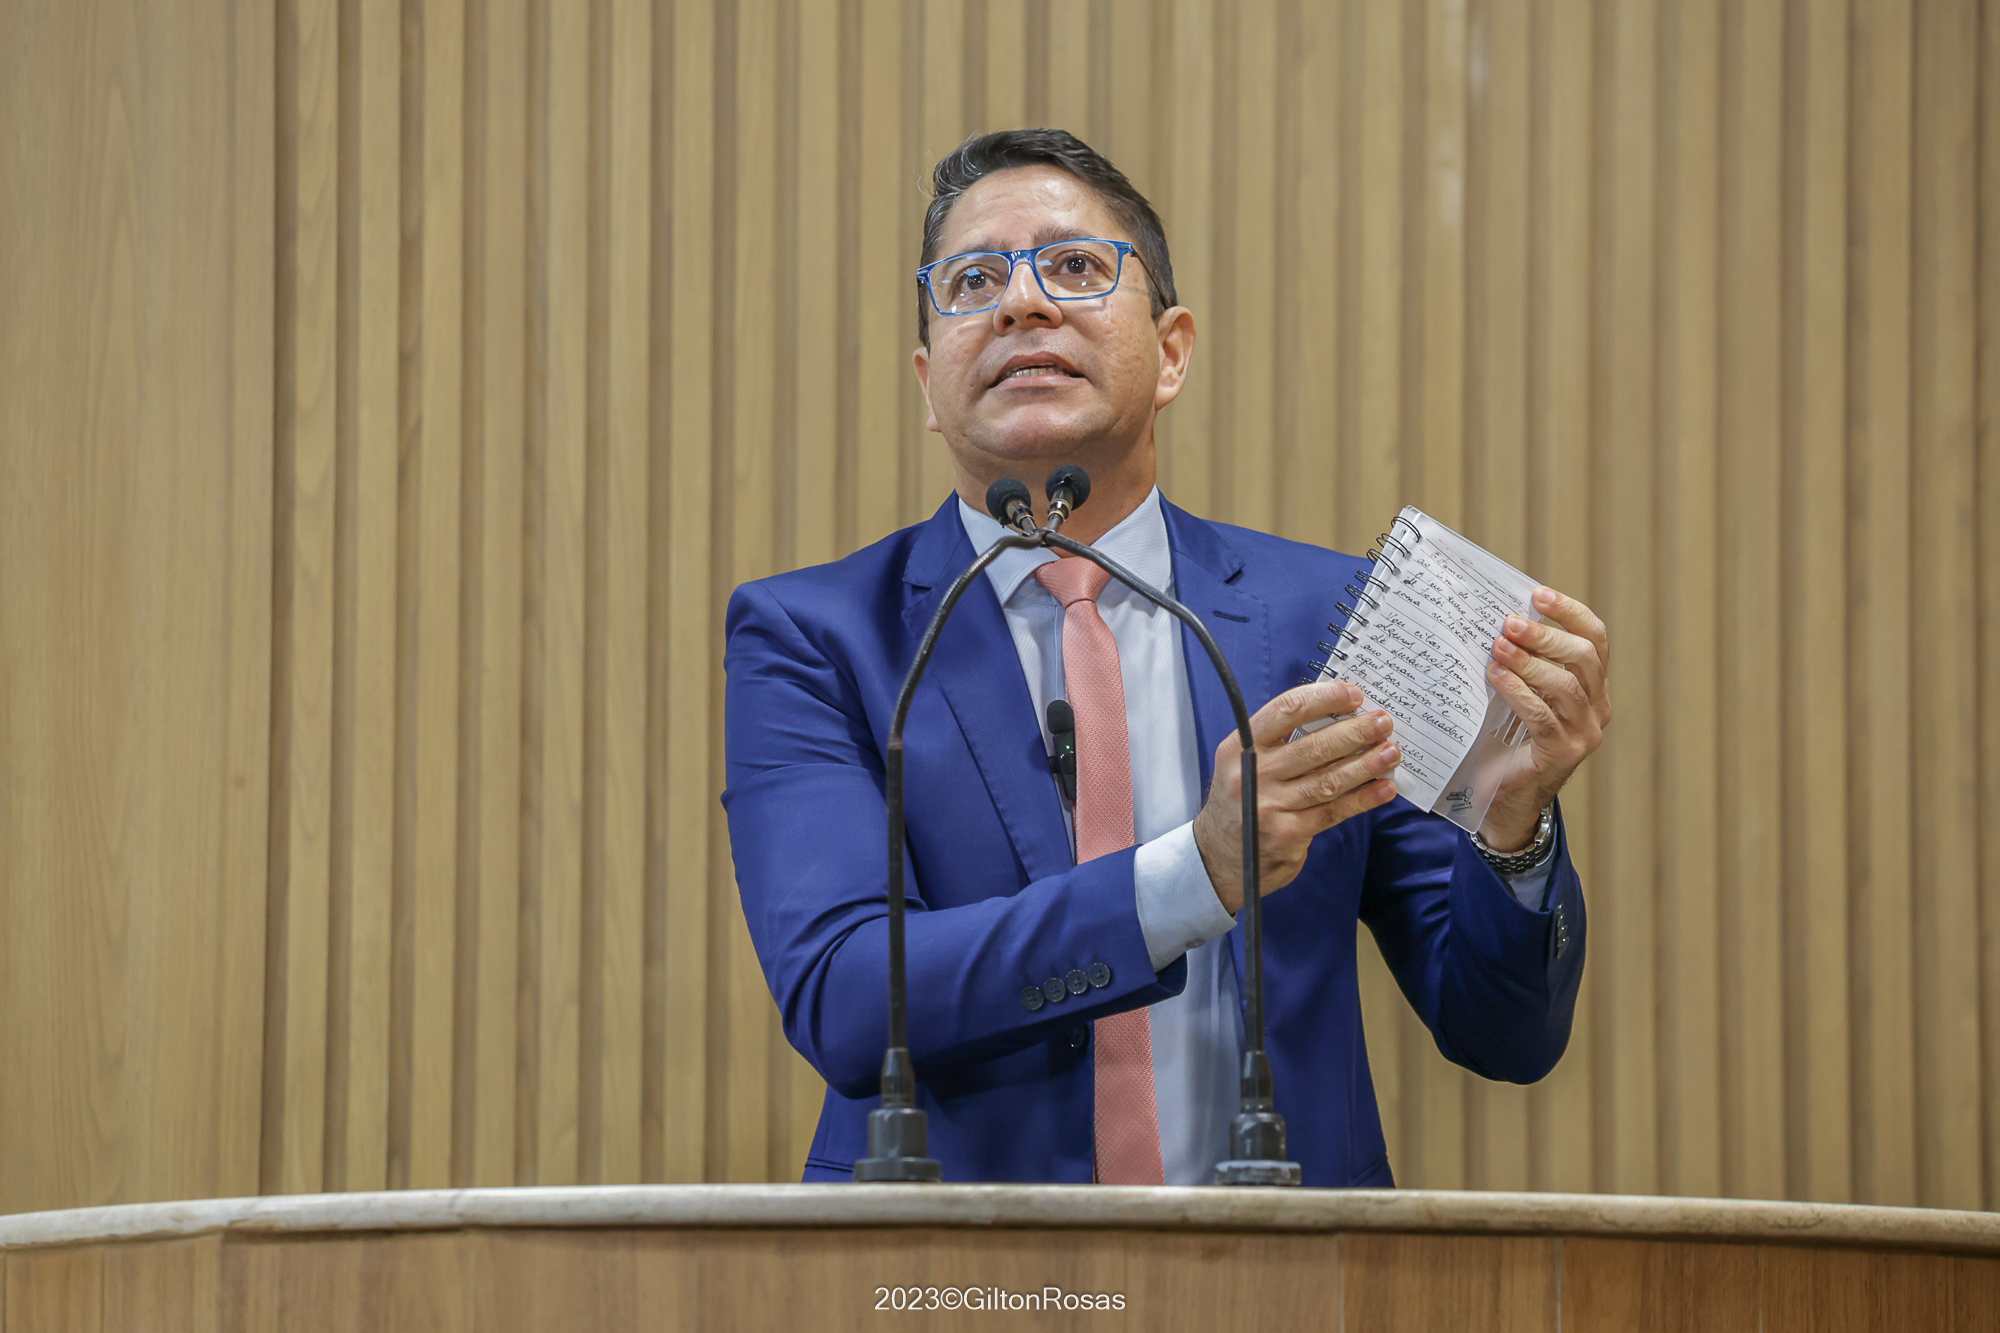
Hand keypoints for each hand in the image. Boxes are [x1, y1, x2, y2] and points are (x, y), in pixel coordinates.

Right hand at [1192, 680, 1402, 913]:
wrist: (1218, 857)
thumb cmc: (1241, 801)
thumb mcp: (1243, 764)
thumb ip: (1279, 742)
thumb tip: (1338, 717)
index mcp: (1241, 747)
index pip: (1285, 711)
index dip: (1324, 699)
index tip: (1354, 695)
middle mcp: (1252, 774)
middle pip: (1313, 746)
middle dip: (1354, 732)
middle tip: (1383, 722)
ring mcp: (1269, 806)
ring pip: (1327, 780)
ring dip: (1365, 764)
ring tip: (1391, 753)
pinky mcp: (1287, 834)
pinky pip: (1333, 811)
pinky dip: (1362, 799)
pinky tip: (1384, 788)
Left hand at [1480, 586, 1612, 849]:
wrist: (1504, 801)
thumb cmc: (1506, 741)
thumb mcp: (1520, 695)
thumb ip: (1521, 663)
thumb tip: (1496, 619)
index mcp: (1593, 687)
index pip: (1596, 639)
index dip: (1570, 612)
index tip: (1537, 593)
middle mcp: (1598, 708)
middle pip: (1585, 657)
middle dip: (1546, 635)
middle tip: (1508, 623)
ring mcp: (1584, 734)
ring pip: (1566, 685)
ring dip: (1529, 662)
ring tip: (1497, 648)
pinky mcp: (1562, 754)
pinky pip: (1543, 716)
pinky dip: (1519, 692)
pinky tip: (1496, 677)